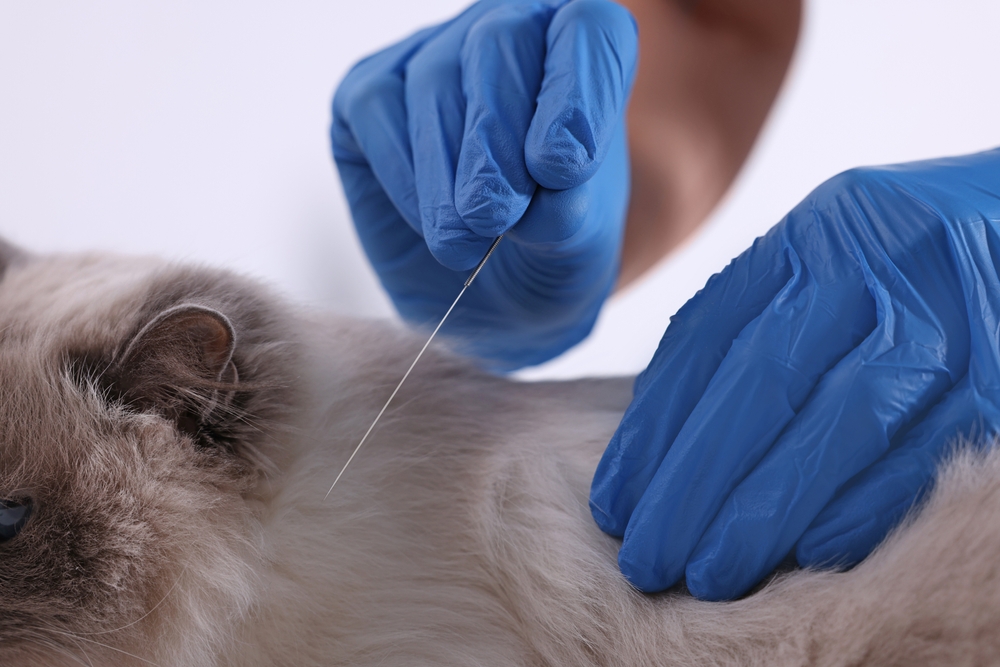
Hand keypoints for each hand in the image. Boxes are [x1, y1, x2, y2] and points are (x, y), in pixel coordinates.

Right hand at [331, 0, 637, 369]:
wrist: (488, 295)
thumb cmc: (546, 251)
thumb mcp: (578, 242)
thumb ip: (571, 204)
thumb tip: (545, 168)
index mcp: (579, 55)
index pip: (591, 29)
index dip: (578, 88)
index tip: (561, 168)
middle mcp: (507, 36)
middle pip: (499, 41)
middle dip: (496, 135)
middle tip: (494, 215)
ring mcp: (434, 56)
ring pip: (434, 81)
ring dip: (446, 172)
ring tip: (463, 242)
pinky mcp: (369, 93)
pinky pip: (376, 107)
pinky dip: (401, 172)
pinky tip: (426, 220)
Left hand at [589, 149, 999, 599]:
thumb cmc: (899, 261)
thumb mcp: (817, 260)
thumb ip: (746, 325)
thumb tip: (660, 433)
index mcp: (814, 236)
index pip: (710, 337)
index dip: (655, 427)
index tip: (615, 502)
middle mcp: (877, 266)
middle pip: (764, 381)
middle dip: (694, 482)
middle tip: (646, 557)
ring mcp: (949, 317)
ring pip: (842, 422)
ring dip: (769, 509)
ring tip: (710, 572)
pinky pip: (930, 450)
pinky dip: (866, 506)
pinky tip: (811, 555)